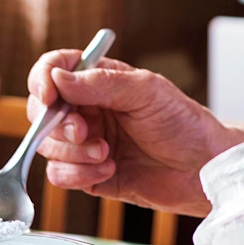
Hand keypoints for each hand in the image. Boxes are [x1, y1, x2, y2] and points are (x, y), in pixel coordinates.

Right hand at [27, 51, 243, 215]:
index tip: (49, 95)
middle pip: (41, 111)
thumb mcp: (146, 91)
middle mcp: (87, 109)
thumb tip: (58, 78)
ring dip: (73, 152)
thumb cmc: (183, 123)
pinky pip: (59, 175)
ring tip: (106, 154)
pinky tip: (109, 170)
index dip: (43, 79)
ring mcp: (85, 143)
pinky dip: (78, 174)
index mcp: (99, 81)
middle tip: (86, 131)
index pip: (54, 69)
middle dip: (58, 124)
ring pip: (47, 145)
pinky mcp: (87, 174)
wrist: (202, 169)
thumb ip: (101, 84)